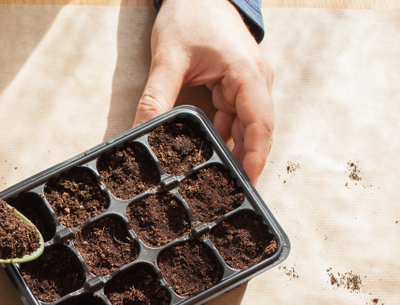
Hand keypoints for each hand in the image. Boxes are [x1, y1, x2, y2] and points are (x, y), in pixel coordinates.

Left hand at [133, 0, 273, 181]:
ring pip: (244, 125)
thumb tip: (139, 132)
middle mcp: (255, 80)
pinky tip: (207, 153)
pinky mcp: (235, 83)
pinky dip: (223, 134)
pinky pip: (234, 116)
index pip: (260, 124)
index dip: (255, 156)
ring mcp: (247, 82)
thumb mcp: (168, 58)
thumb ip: (156, 98)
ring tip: (216, 180)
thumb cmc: (190, 14)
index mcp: (248, 74)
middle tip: (228, 192)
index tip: (248, 183)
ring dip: (232, 150)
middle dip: (244, 161)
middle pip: (256, 130)